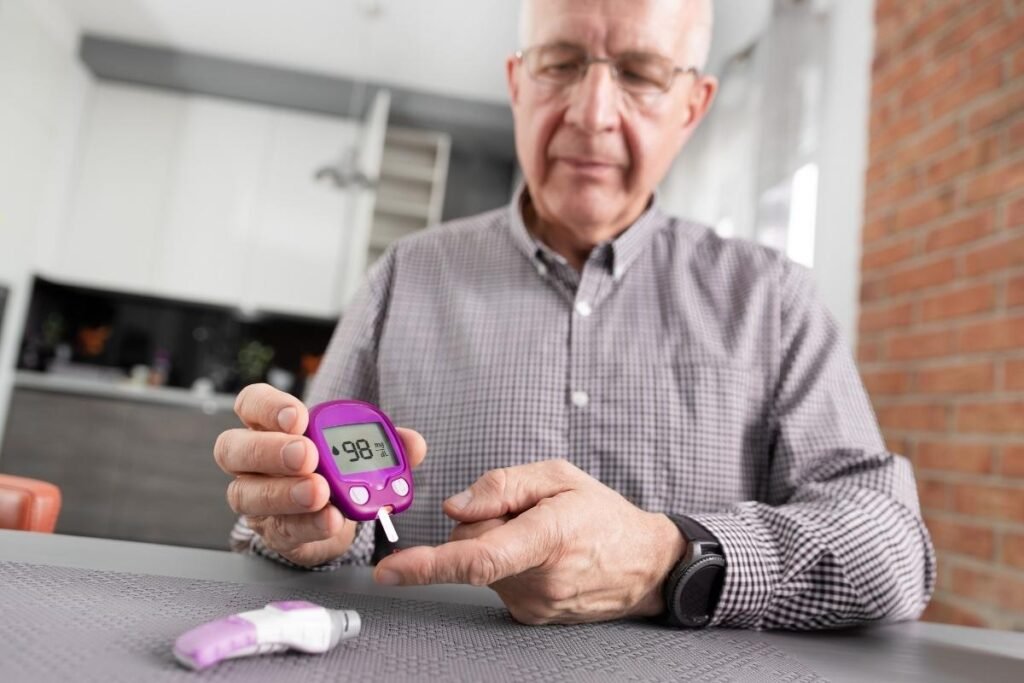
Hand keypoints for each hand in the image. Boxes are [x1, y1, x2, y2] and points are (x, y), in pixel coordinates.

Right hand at [214, 384, 426, 566]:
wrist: (332, 518)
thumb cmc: (335, 471)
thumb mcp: (360, 451)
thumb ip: (385, 443)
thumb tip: (413, 442)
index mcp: (270, 426)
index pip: (251, 403)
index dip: (269, 407)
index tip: (299, 417)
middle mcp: (251, 461)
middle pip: (234, 448)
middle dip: (271, 451)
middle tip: (307, 455)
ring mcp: (255, 498)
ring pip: (248, 494)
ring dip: (286, 493)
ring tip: (320, 493)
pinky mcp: (272, 533)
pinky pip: (281, 529)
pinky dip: (309, 525)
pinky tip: (331, 520)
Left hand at [373, 460, 684, 623]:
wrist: (644, 565)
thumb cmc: (603, 516)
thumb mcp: (560, 476)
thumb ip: (504, 485)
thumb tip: (455, 507)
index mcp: (547, 538)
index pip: (478, 557)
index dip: (427, 565)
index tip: (389, 571)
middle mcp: (537, 580)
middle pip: (471, 547)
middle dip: (481, 524)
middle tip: (523, 513)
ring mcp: (533, 604)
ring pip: (481, 566)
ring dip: (497, 545)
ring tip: (542, 537)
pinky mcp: (529, 615)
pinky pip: (495, 581)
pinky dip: (507, 564)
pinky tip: (542, 557)